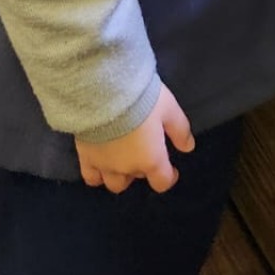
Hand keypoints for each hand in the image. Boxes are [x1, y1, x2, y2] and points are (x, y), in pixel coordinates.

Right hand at [75, 84, 193, 193]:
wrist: (104, 90)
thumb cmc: (142, 98)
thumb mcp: (169, 108)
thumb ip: (180, 130)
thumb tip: (188, 147)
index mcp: (151, 159)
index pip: (162, 182)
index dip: (168, 177)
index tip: (171, 170)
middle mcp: (128, 168)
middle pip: (138, 178)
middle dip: (143, 168)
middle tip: (144, 152)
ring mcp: (105, 165)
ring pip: (114, 183)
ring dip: (121, 174)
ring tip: (122, 159)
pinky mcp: (86, 157)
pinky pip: (91, 177)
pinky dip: (97, 174)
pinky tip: (100, 163)